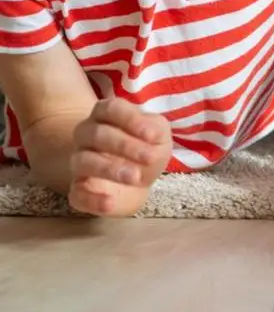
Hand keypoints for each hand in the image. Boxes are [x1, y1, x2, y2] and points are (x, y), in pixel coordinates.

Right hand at [68, 98, 171, 216]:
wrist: (139, 179)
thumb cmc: (147, 147)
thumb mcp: (159, 134)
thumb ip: (156, 129)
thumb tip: (151, 134)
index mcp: (107, 114)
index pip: (110, 108)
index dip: (130, 119)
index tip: (151, 134)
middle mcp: (87, 134)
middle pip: (97, 134)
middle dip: (124, 145)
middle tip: (149, 157)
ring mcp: (79, 161)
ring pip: (83, 161)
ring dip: (109, 169)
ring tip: (134, 177)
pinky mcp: (78, 189)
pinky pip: (76, 194)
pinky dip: (92, 199)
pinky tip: (110, 202)